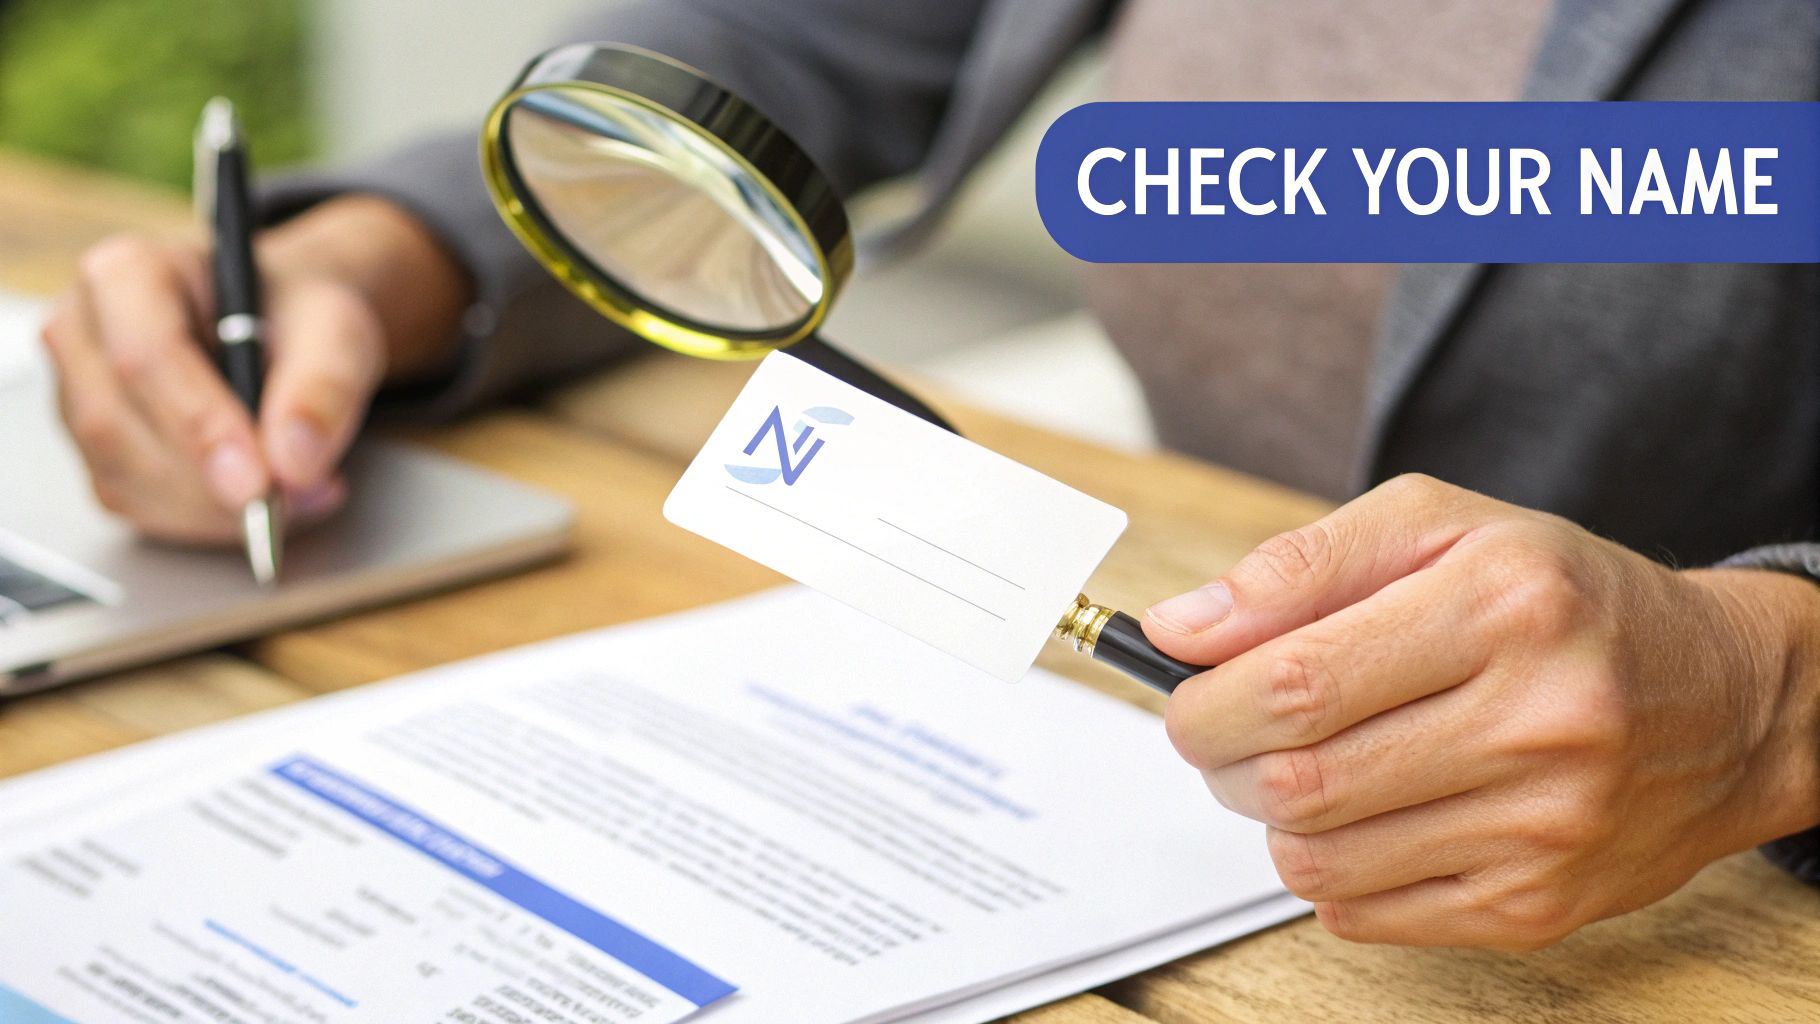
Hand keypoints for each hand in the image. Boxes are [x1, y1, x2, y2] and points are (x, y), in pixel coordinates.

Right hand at [40, 195, 469, 542]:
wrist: (289, 331)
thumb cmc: (299, 315)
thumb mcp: (335, 329)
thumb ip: (323, 387)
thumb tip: (294, 462)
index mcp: (126, 274)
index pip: (145, 357)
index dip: (201, 426)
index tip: (257, 482)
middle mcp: (82, 333)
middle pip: (121, 426)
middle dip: (214, 482)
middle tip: (300, 496)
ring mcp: (78, 398)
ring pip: (127, 479)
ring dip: (218, 511)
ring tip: (302, 494)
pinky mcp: (99, 454)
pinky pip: (140, 508)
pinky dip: (209, 523)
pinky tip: (268, 504)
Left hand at [1145, 474, 1819, 949]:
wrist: (1723, 703)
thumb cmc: (1562, 601)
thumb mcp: (1440, 528)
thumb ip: (1298, 566)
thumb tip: (1178, 628)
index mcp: (1503, 604)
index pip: (1293, 682)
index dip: (1202, 700)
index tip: (1181, 691)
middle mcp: (1537, 720)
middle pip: (1295, 780)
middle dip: (1219, 759)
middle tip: (1223, 732)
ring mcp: (1543, 827)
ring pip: (1316, 859)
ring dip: (1269, 816)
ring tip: (1298, 766)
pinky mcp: (1536, 905)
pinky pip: (1361, 914)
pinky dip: (1326, 870)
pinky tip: (1363, 815)